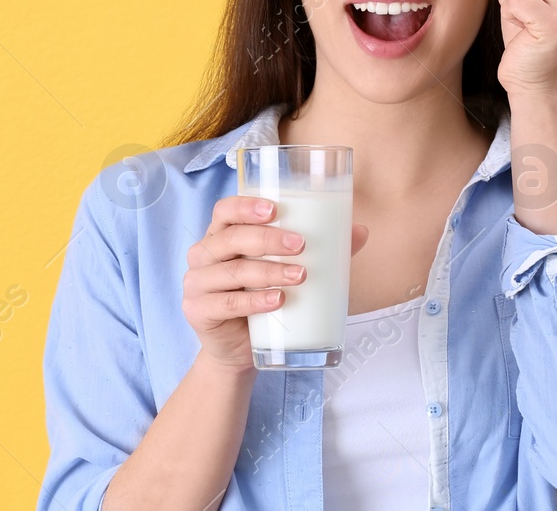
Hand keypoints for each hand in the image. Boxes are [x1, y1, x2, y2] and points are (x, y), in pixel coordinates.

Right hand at [183, 196, 369, 373]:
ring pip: (231, 271)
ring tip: (299, 276)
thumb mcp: (288, 270)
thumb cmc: (264, 300)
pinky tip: (277, 301)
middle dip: (267, 239)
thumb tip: (360, 231)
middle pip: (230, 238)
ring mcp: (196, 283)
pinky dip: (253, 301)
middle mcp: (204, 255)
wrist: (240, 350)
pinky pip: (225, 303)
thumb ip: (321, 250)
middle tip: (300, 245)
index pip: (225, 210)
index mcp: (222, 236)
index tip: (275, 209)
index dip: (246, 206)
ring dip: (267, 271)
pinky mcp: (198, 311)